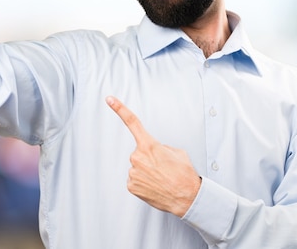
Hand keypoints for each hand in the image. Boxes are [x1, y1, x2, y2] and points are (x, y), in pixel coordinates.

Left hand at [106, 96, 200, 216]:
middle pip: (139, 153)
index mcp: (149, 145)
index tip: (109, 100)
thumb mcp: (177, 152)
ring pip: (137, 167)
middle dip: (149, 158)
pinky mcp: (131, 185)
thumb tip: (154, 151)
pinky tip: (154, 186)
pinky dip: (143, 182)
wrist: (186, 198)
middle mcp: (137, 157)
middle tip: (163, 168)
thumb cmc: (184, 175)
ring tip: (161, 178)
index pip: (132, 122)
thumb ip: (160, 147)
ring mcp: (133, 172)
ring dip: (147, 171)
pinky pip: (135, 179)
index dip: (119, 109)